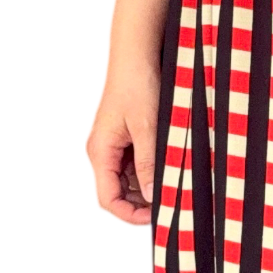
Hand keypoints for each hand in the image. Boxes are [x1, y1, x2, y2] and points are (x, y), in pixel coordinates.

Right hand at [85, 61, 160, 227]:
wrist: (135, 54)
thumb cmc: (138, 84)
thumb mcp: (148, 126)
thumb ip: (148, 164)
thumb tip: (153, 198)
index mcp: (100, 152)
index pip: (108, 200)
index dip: (131, 216)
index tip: (158, 219)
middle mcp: (100, 152)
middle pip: (114, 195)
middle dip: (139, 207)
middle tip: (170, 209)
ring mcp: (110, 146)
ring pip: (124, 182)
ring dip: (144, 191)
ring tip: (172, 192)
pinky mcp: (121, 138)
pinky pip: (131, 166)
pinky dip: (147, 174)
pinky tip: (167, 172)